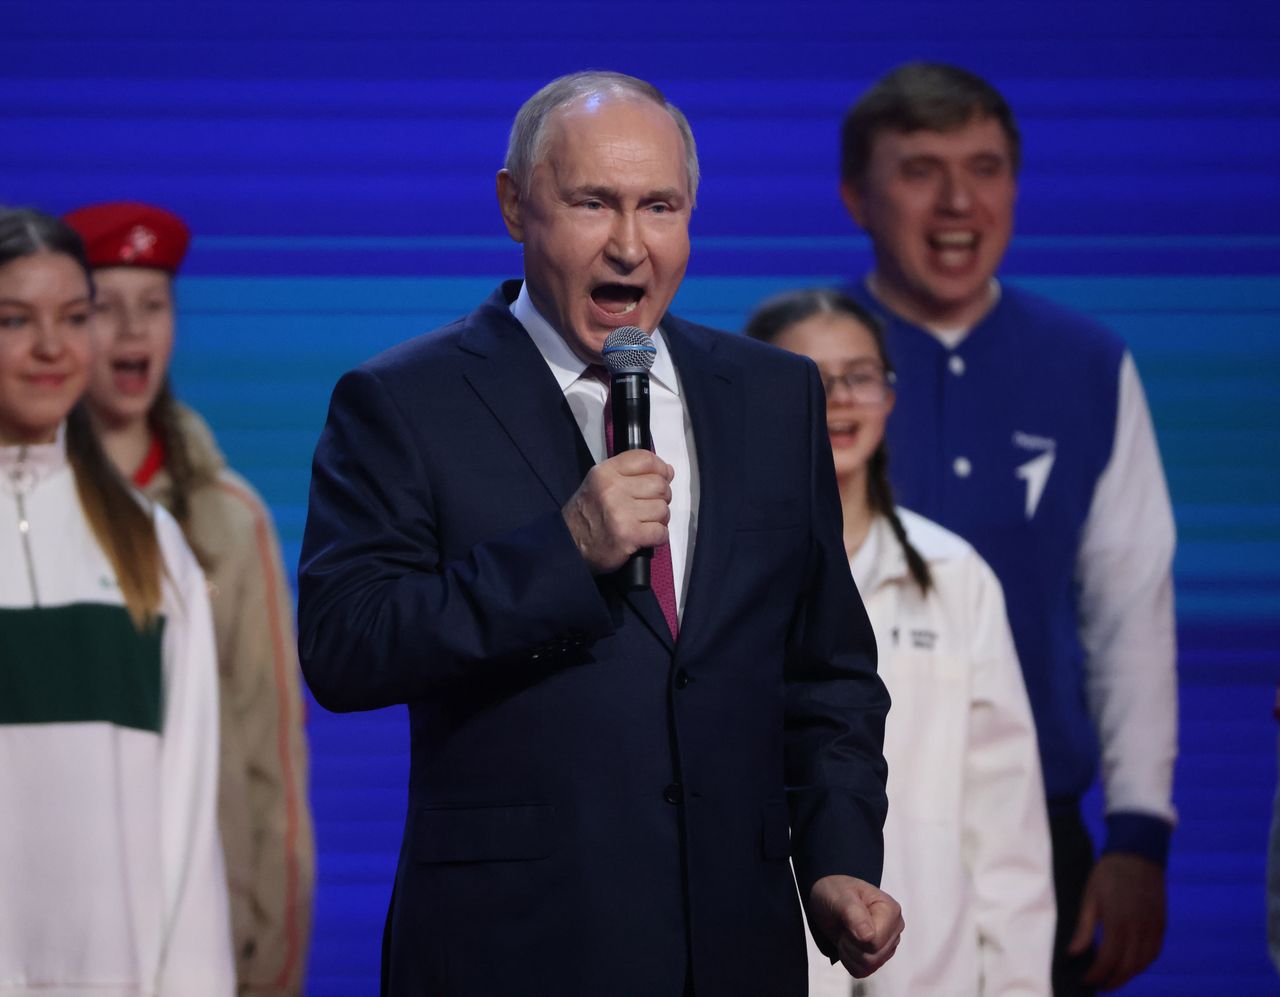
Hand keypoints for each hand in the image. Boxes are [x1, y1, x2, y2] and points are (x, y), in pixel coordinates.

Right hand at [562, 451, 673, 573]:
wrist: (569, 545)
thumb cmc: (588, 514)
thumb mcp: (600, 483)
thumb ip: (630, 473)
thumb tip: (667, 471)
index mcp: (606, 472)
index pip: (646, 459)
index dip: (661, 469)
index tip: (662, 478)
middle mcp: (613, 489)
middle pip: (659, 485)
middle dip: (661, 497)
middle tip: (649, 507)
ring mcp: (621, 513)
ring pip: (662, 509)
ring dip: (659, 519)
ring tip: (644, 523)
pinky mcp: (628, 535)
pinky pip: (661, 532)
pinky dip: (658, 536)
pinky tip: (645, 537)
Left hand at [809, 875, 903, 978]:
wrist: (829, 899)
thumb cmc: (836, 892)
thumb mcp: (840, 897)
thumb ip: (854, 914)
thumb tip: (869, 936)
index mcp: (891, 910)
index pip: (875, 942)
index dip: (854, 936)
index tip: (847, 918)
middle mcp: (894, 929)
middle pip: (873, 957)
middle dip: (850, 945)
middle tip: (844, 926)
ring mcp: (888, 945)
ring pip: (869, 966)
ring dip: (849, 953)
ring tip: (846, 933)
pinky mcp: (879, 956)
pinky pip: (864, 972)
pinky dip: (850, 961)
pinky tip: (848, 943)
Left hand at [1068, 853, 1166, 989]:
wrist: (1138, 852)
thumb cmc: (1108, 873)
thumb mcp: (1089, 897)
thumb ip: (1083, 928)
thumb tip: (1073, 954)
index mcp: (1117, 923)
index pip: (1108, 961)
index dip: (1096, 975)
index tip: (1086, 981)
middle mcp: (1139, 930)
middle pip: (1127, 968)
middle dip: (1112, 981)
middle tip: (1098, 985)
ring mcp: (1153, 928)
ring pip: (1143, 964)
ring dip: (1128, 975)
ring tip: (1112, 978)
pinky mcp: (1161, 923)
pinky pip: (1155, 952)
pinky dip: (1143, 964)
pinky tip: (1132, 964)